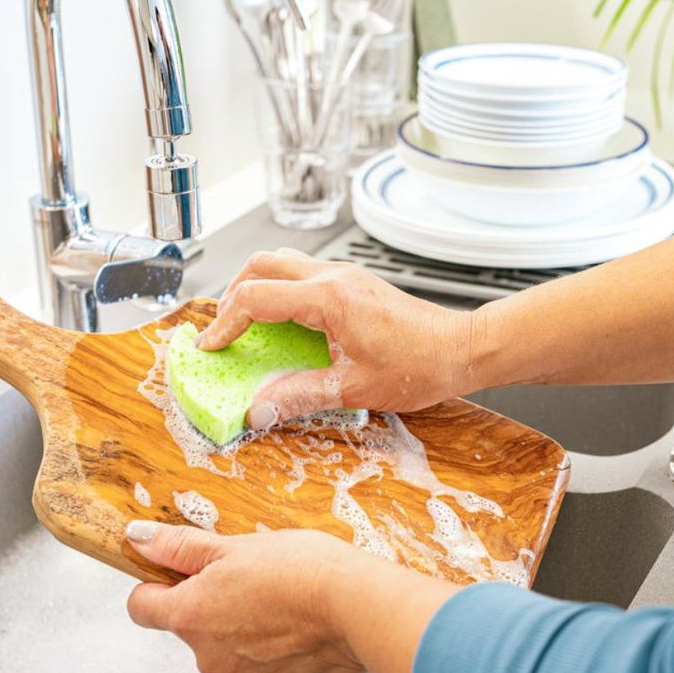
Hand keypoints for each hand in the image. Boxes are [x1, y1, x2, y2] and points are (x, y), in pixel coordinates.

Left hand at [125, 520, 378, 672]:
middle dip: (218, 612)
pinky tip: (305, 640)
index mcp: (191, 616)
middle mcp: (209, 660)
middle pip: (196, 633)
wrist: (359, 608)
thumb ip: (180, 547)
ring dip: (250, 640)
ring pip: (234, 659)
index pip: (143, 608)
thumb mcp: (236, 545)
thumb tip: (138, 538)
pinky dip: (282, 664)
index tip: (182, 578)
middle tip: (259, 587)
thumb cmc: (303, 571)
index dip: (158, 588)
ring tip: (289, 614)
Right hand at [199, 249, 474, 429]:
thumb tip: (259, 409)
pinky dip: (281, 292)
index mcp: (329, 298)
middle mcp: (333, 277)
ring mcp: (345, 276)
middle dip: (232, 295)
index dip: (225, 322)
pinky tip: (284, 326)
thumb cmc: (421, 365)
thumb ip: (300, 396)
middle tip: (223, 331)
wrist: (462, 349)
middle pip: (261, 265)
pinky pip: (303, 274)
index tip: (211, 348)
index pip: (256, 298)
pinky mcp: (354, 283)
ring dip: (256, 288)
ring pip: (282, 263)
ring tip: (247, 325)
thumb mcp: (354, 389)